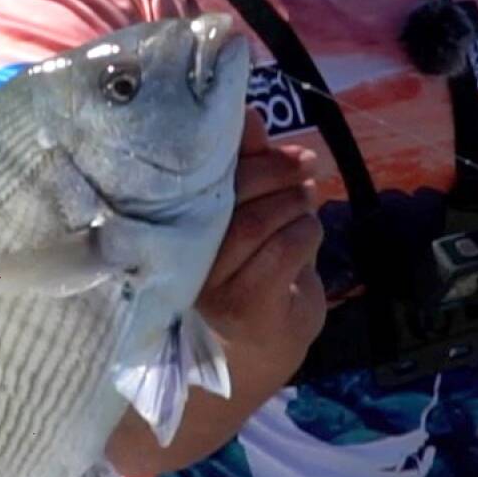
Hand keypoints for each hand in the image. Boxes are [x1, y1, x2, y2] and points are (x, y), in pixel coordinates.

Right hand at [195, 109, 327, 390]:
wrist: (241, 361)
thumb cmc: (239, 275)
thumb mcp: (236, 218)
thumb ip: (241, 171)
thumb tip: (248, 115)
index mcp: (170, 225)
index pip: (198, 174)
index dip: (238, 147)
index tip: (263, 129)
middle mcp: (181, 254)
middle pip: (232, 194)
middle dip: (275, 171)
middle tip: (303, 164)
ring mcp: (212, 284)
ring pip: (261, 221)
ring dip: (295, 203)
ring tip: (306, 199)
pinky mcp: (247, 306)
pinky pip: (285, 251)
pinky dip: (306, 232)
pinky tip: (307, 233)